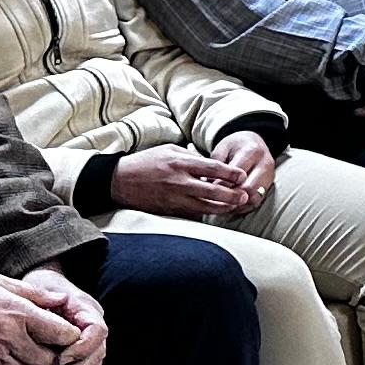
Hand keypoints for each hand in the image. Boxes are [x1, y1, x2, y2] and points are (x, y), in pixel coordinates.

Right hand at [0, 271, 77, 364]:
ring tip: (39, 357)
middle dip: (58, 357)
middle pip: (49, 361)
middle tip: (57, 350)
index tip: (69, 333)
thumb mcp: (6, 283)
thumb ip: (37, 295)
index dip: (71, 336)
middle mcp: (11, 338)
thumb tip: (63, 301)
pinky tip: (20, 363)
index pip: (61, 334)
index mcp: (20, 314)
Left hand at [16, 267, 106, 364]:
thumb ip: (49, 297)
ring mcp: (91, 341)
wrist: (45, 284)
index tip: (60, 359)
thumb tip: (59, 303)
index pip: (97, 332)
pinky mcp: (81, 353)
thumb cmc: (43, 285)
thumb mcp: (42, 287)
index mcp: (89, 310)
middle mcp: (95, 327)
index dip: (82, 348)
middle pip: (96, 355)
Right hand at [106, 149, 248, 218]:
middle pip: (212, 191)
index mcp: (180, 163)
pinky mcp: (168, 211)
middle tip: (245, 196)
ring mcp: (173, 199)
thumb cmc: (146, 162)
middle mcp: (178, 182)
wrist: (119, 181)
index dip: (231, 173)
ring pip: (205, 207)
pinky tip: (214, 212)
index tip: (242, 176)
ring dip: (222, 208)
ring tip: (234, 206)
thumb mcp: (169, 150)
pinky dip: (204, 213)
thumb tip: (212, 164)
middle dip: (232, 195)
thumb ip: (191, 157)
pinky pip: (191, 214)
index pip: (212, 168)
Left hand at [207, 130, 277, 210]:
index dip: (223, 185)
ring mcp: (269, 175)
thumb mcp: (222, 149)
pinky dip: (244, 206)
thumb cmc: (234, 146)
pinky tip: (232, 204)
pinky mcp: (270, 185)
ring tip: (224, 204)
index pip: (238, 174)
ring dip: (238, 204)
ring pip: (255, 198)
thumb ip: (216, 165)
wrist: (252, 142)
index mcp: (252, 151)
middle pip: (249, 188)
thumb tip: (210, 186)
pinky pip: (257, 201)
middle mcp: (265, 164)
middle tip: (217, 200)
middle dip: (231, 197)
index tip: (210, 190)